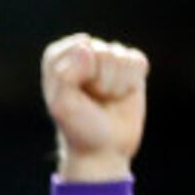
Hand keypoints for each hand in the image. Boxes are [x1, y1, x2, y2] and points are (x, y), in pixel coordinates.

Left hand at [43, 33, 148, 182]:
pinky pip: (137, 61)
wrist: (104, 148)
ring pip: (120, 56)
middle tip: (93, 100)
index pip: (78, 48)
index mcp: (57, 58)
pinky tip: (122, 94)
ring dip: (115, 84)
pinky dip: (131, 82)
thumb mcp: (63, 105)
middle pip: (102, 51)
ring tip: (105, 99)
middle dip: (100, 81)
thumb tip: (87, 46)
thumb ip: (66, 74)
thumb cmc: (79, 126)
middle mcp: (81, 52)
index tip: (74, 94)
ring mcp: (107, 58)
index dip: (80, 74)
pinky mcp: (130, 66)